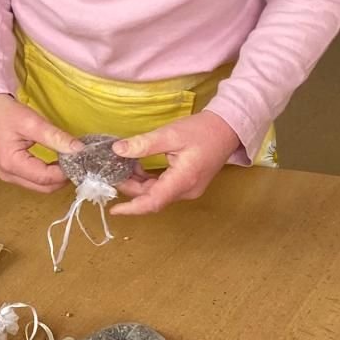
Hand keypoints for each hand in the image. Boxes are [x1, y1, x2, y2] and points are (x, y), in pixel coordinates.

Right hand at [0, 94, 83, 192]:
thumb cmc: (6, 113)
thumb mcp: (33, 122)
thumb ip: (56, 137)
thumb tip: (79, 150)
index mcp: (11, 164)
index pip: (46, 177)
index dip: (66, 172)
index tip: (80, 159)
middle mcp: (9, 175)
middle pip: (44, 187)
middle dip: (63, 177)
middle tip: (77, 161)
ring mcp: (9, 176)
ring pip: (41, 186)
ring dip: (57, 177)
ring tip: (69, 161)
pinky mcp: (12, 173)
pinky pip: (35, 181)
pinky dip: (49, 175)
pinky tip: (58, 163)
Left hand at [108, 111, 239, 217]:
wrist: (227, 129)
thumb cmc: (202, 131)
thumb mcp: (171, 134)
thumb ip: (144, 144)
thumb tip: (117, 150)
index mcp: (183, 180)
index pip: (153, 202)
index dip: (132, 208)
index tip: (114, 209)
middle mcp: (186, 190)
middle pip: (152, 198)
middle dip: (130, 188)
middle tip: (112, 172)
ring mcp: (188, 189)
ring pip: (157, 194)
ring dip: (138, 184)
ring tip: (122, 168)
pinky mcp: (187, 184)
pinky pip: (163, 188)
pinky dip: (148, 181)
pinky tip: (138, 168)